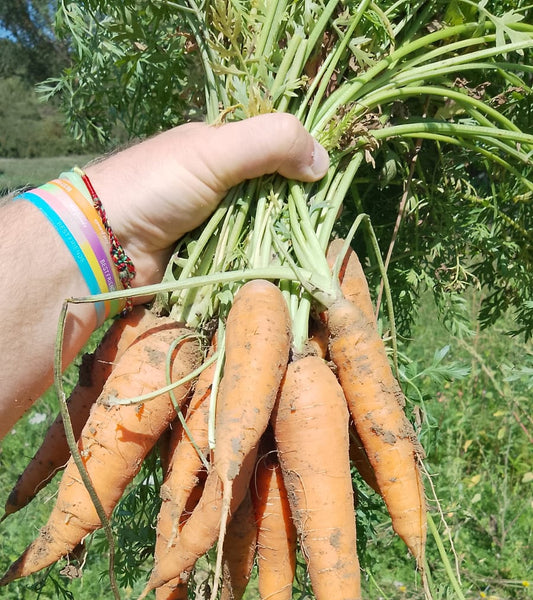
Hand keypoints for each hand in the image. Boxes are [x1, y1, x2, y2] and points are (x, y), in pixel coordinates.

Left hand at [85, 113, 328, 285]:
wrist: (103, 245)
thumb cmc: (153, 187)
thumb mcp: (214, 152)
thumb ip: (269, 143)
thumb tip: (323, 159)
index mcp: (220, 151)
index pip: (277, 154)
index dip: (303, 168)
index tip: (327, 189)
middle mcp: (219, 187)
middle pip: (275, 200)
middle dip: (294, 216)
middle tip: (319, 233)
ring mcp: (212, 227)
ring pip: (264, 236)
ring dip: (279, 248)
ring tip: (305, 260)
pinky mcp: (207, 264)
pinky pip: (244, 265)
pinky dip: (258, 270)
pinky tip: (279, 276)